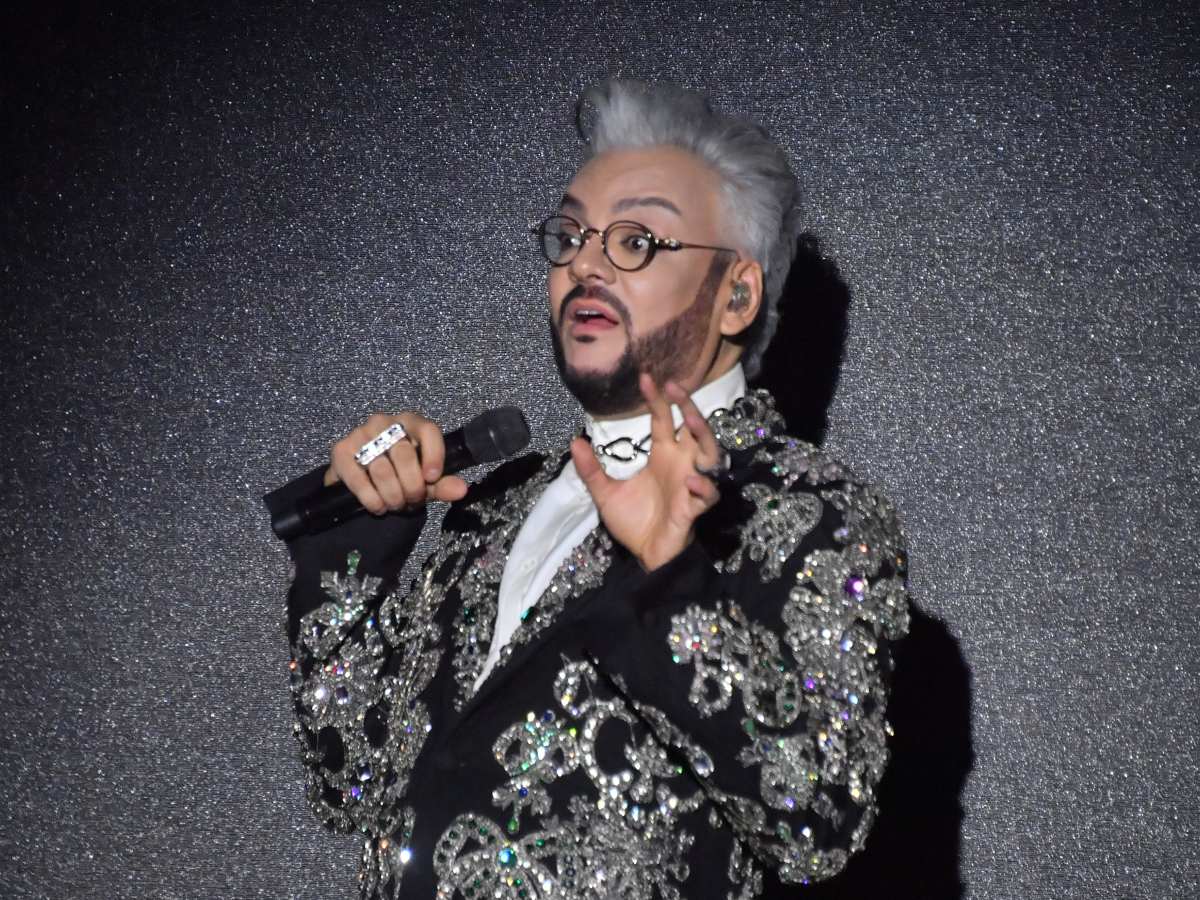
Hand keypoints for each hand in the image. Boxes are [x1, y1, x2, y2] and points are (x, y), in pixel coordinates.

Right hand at [324, 412, 468, 513]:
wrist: (365, 482)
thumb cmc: (400, 475)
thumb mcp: (425, 481)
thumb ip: (443, 484)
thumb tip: (461, 489)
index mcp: (411, 423)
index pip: (428, 430)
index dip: (433, 455)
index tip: (432, 478)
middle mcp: (385, 422)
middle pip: (405, 455)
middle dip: (411, 486)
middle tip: (411, 499)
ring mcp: (361, 434)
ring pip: (382, 470)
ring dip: (392, 495)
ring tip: (395, 504)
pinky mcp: (341, 450)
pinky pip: (358, 478)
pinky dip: (371, 498)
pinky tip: (377, 506)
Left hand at [571, 373, 722, 571]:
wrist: (645, 554)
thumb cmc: (632, 521)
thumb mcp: (604, 493)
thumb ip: (591, 470)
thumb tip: (574, 442)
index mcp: (662, 455)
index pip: (664, 420)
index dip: (657, 400)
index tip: (646, 378)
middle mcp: (681, 464)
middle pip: (694, 428)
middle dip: (689, 406)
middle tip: (675, 386)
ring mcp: (690, 484)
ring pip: (710, 453)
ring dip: (704, 435)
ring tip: (692, 421)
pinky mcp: (694, 507)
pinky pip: (708, 494)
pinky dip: (703, 487)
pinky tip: (692, 482)